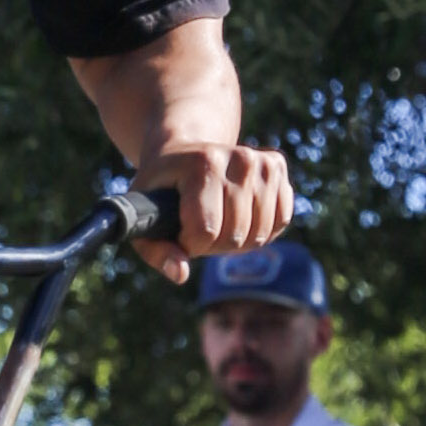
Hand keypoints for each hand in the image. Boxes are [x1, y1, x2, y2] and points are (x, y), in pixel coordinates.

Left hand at [129, 134, 293, 288]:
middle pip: (235, 236)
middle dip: (213, 244)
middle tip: (198, 225)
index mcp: (202, 165)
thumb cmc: (161, 191)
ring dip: (237, 241)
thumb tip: (180, 274)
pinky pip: (281, 221)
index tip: (180, 231)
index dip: (190, 244)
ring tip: (218, 220)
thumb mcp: (144, 218)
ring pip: (260, 234)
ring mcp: (262, 161)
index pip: (206, 231)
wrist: (183, 151)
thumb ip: (157, 251)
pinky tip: (241, 216)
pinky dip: (261, 231)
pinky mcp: (277, 165)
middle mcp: (238, 158)